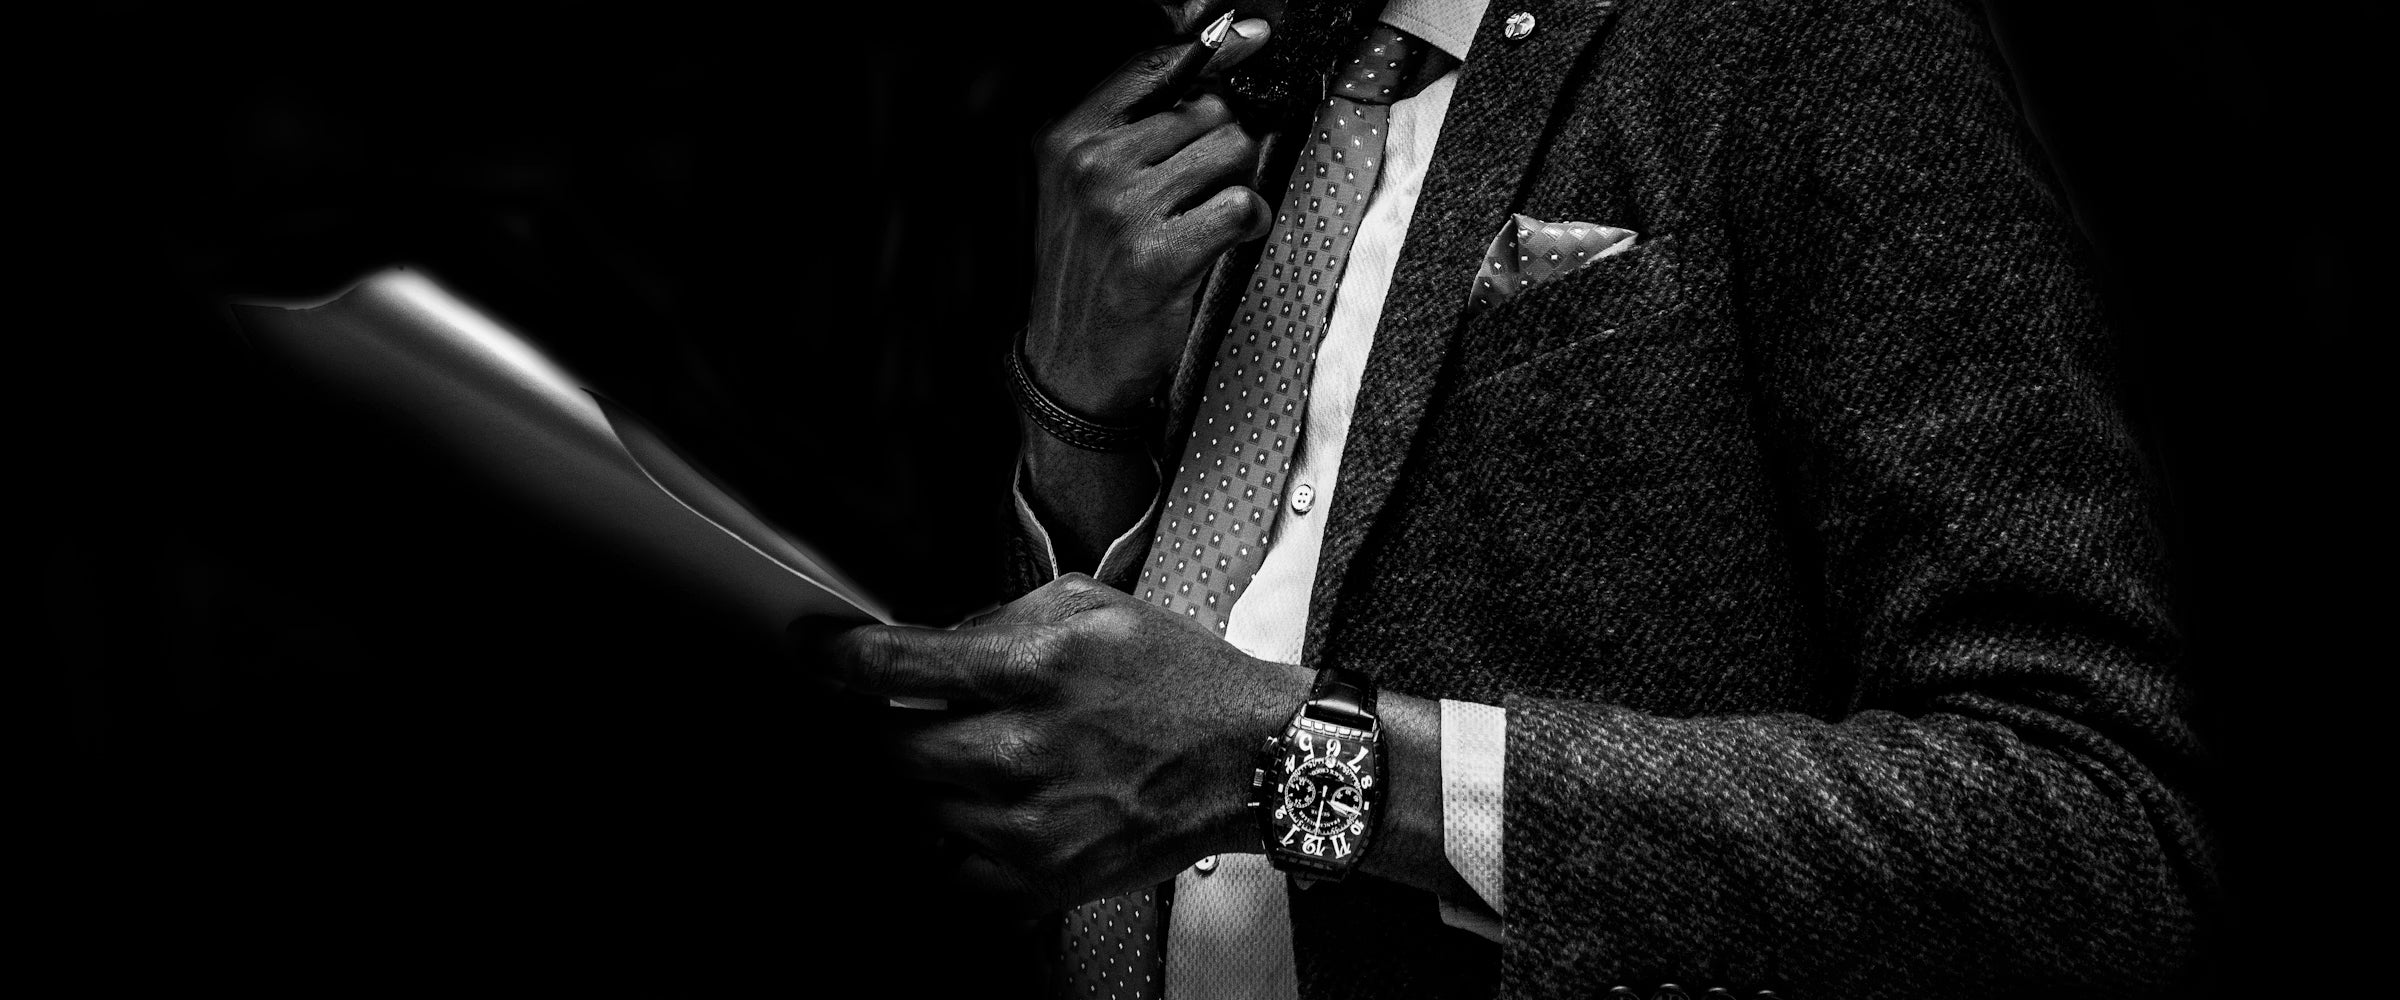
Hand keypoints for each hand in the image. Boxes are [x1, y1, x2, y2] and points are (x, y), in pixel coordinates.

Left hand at [800, 575, 1311, 911]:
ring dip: (921, 789)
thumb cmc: (1180, 682)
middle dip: (881, 732)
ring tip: (966, 767)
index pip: (888, 665)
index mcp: (1029, 669)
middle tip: (905, 719)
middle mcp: (1019, 750)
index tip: (808, 651)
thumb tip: (930, 641)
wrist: (1254, 759)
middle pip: (886, 750)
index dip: (829, 657)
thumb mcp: (1089, 608)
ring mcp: (1026, 825)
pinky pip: (947, 878)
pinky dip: (945, 850)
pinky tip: (969, 822)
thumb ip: (998, 616)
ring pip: (911, 813)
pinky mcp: (1041, 882)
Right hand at [1023, 18, 1275, 417]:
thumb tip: (1221, 53)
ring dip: (1236, 186)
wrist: (1071, 363)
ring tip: (1206, 220)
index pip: (1154, 64)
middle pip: (1210, 112)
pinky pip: (1240, 206)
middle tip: (1199, 192)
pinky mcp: (1157, 254)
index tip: (1254, 34)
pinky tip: (1224, 243)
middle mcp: (1091, 165)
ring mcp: (1122, 208)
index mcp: (1068, 137)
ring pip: (1232, 152)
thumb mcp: (1085, 184)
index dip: (1215, 46)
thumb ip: (1139, 122)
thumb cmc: (1091, 268)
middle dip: (1221, 149)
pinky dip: (1248, 224)